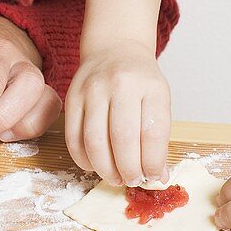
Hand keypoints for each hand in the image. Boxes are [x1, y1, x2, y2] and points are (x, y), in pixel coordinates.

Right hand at [64, 41, 170, 186]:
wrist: (115, 49)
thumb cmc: (140, 81)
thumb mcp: (159, 100)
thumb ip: (158, 138)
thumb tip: (157, 176)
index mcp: (151, 86)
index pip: (153, 132)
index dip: (153, 162)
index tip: (154, 177)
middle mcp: (121, 85)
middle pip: (123, 138)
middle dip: (129, 169)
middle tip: (133, 180)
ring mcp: (93, 89)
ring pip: (95, 141)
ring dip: (105, 169)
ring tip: (115, 177)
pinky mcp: (72, 97)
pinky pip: (73, 137)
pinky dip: (84, 159)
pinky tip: (94, 165)